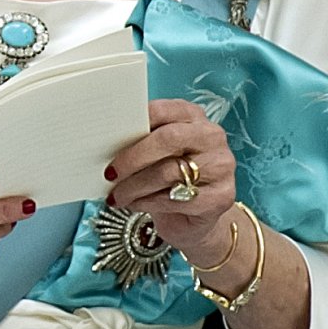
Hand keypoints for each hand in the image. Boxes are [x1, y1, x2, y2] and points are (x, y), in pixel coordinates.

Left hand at [105, 99, 238, 265]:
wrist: (194, 218)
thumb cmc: (169, 178)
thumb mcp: (156, 154)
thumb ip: (141, 141)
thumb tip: (106, 140)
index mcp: (193, 116)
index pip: (163, 110)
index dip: (135, 123)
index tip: (110, 139)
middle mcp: (211, 136)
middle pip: (168, 139)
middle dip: (133, 158)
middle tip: (110, 173)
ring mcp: (220, 166)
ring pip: (169, 172)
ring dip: (135, 186)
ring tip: (117, 195)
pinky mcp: (221, 196)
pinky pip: (176, 199)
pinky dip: (148, 203)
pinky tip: (135, 204)